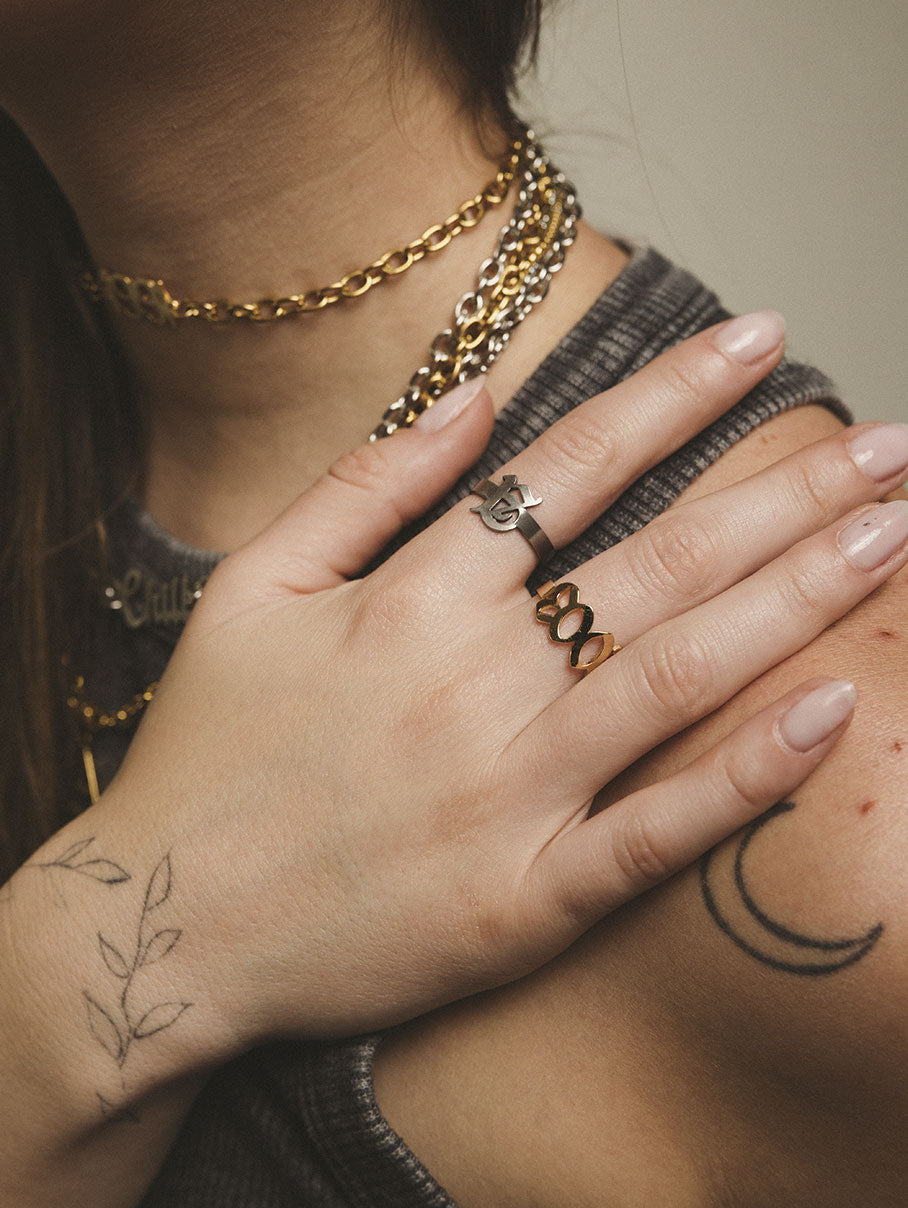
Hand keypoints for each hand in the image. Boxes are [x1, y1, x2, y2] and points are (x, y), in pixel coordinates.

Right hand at [89, 317, 907, 1054]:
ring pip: (681, 674)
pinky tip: (835, 714)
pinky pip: (659, 832)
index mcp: (415, 598)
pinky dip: (749, 775)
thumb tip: (477, 393)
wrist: (171, 926)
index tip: (760, 341)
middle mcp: (477, 682)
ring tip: (890, 534)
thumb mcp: (251, 585)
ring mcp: (510, 794)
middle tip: (890, 445)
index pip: (571, 465)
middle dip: (787, 490)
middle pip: (661, 561)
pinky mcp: (525, 900)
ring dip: (800, 597)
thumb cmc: (210, 749)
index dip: (674, 393)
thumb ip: (364, 482)